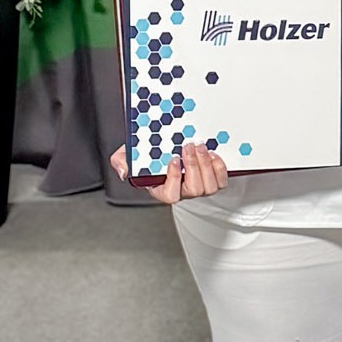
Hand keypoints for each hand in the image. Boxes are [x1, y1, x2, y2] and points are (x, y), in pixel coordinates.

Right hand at [110, 142, 227, 204]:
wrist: (168, 148)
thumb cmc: (150, 156)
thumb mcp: (130, 155)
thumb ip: (121, 161)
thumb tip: (123, 169)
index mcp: (162, 189)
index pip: (170, 194)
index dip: (173, 178)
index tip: (173, 159)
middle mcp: (182, 191)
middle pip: (193, 189)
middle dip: (193, 166)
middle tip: (189, 147)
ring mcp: (198, 187)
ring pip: (209, 187)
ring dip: (206, 165)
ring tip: (201, 148)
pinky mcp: (212, 180)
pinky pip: (220, 181)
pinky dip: (219, 168)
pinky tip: (213, 155)